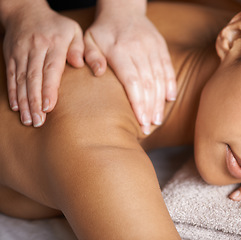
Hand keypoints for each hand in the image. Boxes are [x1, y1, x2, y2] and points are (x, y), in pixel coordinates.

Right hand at [2, 2, 83, 126]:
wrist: (26, 11)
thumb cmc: (57, 26)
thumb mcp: (74, 31)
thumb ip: (80, 48)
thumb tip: (78, 64)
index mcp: (54, 43)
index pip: (51, 69)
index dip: (48, 89)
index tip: (48, 107)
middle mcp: (35, 49)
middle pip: (34, 78)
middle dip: (35, 101)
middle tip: (38, 121)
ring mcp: (20, 53)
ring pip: (21, 80)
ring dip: (24, 101)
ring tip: (28, 119)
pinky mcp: (11, 57)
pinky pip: (11, 76)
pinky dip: (13, 93)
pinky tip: (16, 107)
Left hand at [84, 10, 175, 133]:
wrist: (123, 9)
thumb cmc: (103, 30)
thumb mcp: (89, 39)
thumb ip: (91, 56)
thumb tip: (97, 73)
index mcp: (120, 50)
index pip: (132, 81)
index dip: (138, 103)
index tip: (140, 121)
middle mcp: (139, 49)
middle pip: (148, 83)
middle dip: (149, 108)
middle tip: (149, 127)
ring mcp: (152, 48)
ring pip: (159, 78)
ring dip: (160, 101)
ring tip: (158, 119)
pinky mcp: (161, 47)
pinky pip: (168, 68)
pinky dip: (170, 84)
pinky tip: (170, 99)